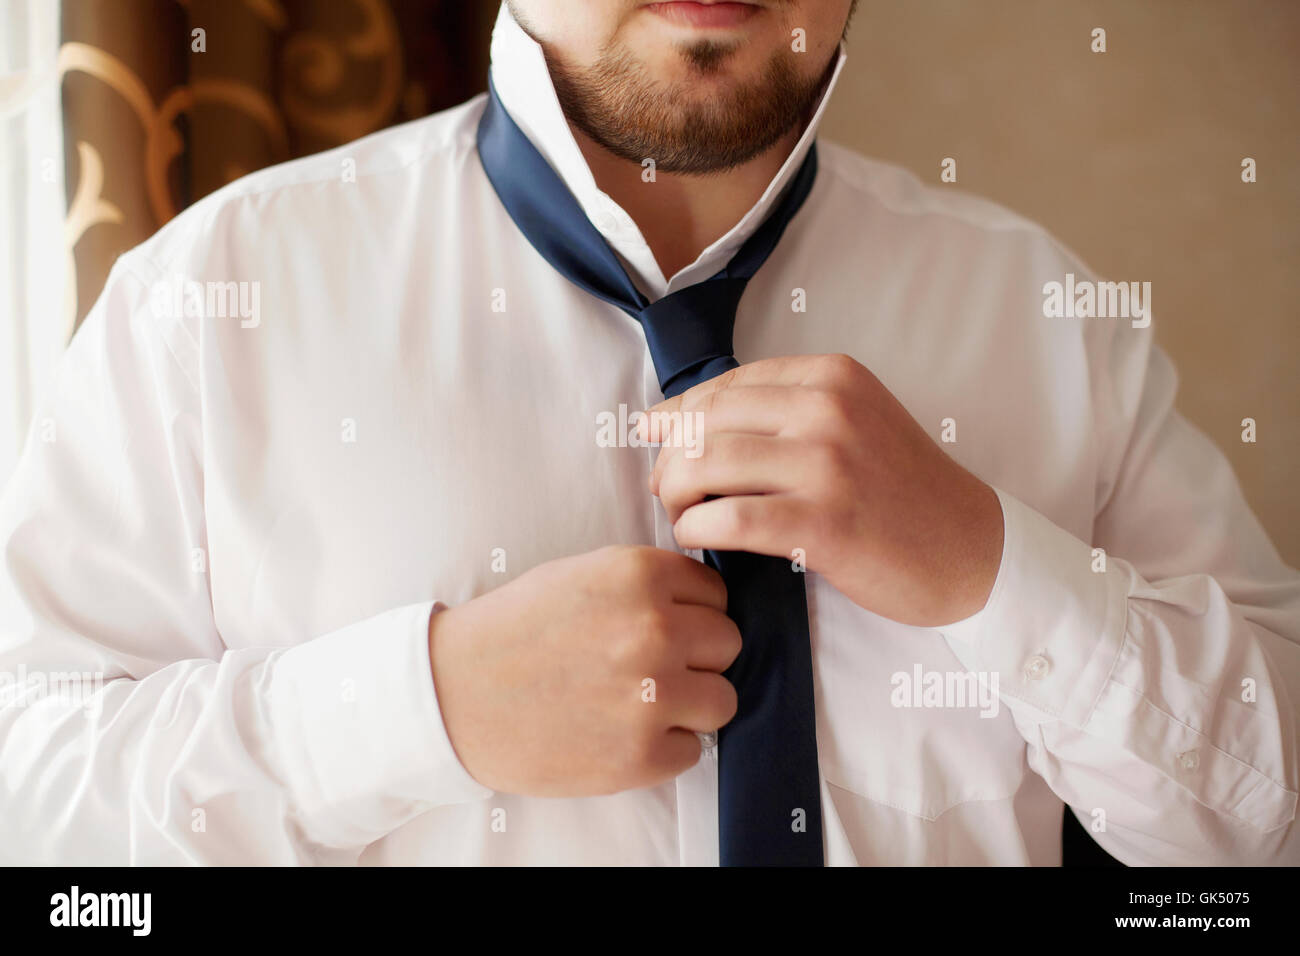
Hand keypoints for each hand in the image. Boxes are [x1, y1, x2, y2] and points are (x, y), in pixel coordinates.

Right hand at [428, 546, 740, 795]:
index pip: (716, 594)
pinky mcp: (642, 755)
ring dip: (690, 705)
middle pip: (728, 644)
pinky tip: (620, 733)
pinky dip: (664, 748)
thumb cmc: (514, 631)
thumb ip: (648, 583)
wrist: (453, 695)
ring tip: (642, 702)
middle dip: (697, 657)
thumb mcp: (582, 574)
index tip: (660, 627)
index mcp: (639, 575)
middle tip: (650, 667)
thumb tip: (706, 604)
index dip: (691, 613)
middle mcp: (654, 630)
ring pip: (723, 700)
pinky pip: (693, 750)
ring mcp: (652, 695)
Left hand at [641, 354, 1003, 626]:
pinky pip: (729, 518)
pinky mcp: (823, 522)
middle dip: (668, 456)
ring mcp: (827, 465)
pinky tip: (698, 537)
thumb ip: (787, 410)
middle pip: (706, 422)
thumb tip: (684, 417)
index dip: (678, 414)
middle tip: (663, 488)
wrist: (969, 549)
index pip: (726, 385)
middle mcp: (829, 410)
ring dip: (674, 493)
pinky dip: (696, 528)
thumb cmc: (901, 491)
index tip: (656, 438)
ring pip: (706, 464)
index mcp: (833, 376)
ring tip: (680, 514)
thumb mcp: (855, 421)